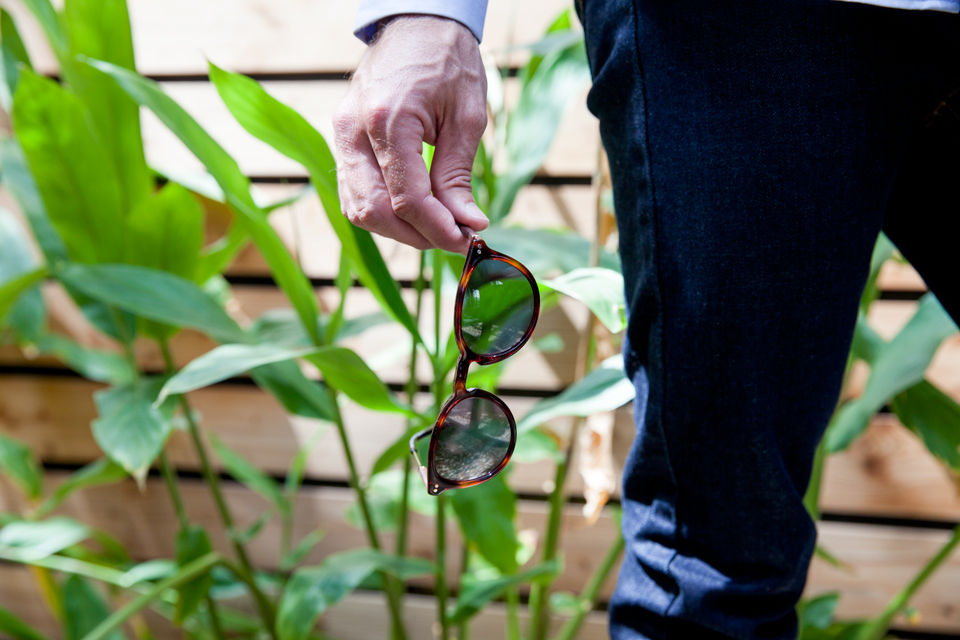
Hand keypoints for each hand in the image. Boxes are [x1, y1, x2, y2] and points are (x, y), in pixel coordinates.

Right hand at [333, 15, 488, 253]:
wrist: (418, 22)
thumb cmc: (448, 61)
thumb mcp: (466, 118)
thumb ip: (458, 175)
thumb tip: (467, 224)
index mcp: (388, 120)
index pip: (407, 199)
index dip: (438, 229)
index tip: (467, 240)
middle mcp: (354, 130)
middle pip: (374, 211)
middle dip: (417, 235)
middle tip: (455, 239)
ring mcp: (341, 134)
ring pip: (358, 207)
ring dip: (397, 229)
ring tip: (437, 227)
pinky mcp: (341, 137)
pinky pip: (353, 191)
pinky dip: (381, 211)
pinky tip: (413, 212)